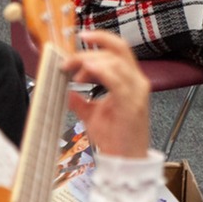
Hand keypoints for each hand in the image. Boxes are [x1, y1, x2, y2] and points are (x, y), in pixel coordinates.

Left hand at [64, 30, 150, 158]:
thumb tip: (65, 91)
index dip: (100, 39)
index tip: (78, 39)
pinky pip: (117, 80)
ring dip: (91, 62)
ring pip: (116, 62)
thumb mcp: (92, 114)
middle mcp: (137, 81)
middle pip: (117, 50)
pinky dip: (102, 71)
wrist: (125, 161)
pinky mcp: (131, 103)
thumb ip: (80, 100)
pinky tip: (87, 71)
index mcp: (130, 80)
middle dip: (88, 52)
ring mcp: (136, 91)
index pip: (118, 49)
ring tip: (73, 73)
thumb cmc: (114, 138)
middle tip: (67, 62)